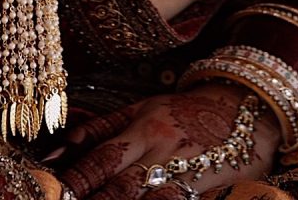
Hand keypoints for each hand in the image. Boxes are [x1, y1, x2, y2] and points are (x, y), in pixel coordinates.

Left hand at [56, 87, 280, 199]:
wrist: (246, 106)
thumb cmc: (183, 112)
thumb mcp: (140, 110)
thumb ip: (98, 130)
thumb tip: (51, 153)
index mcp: (144, 129)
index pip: (103, 158)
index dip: (77, 180)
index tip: (52, 193)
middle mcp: (164, 151)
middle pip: (122, 188)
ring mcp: (190, 172)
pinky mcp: (212, 188)